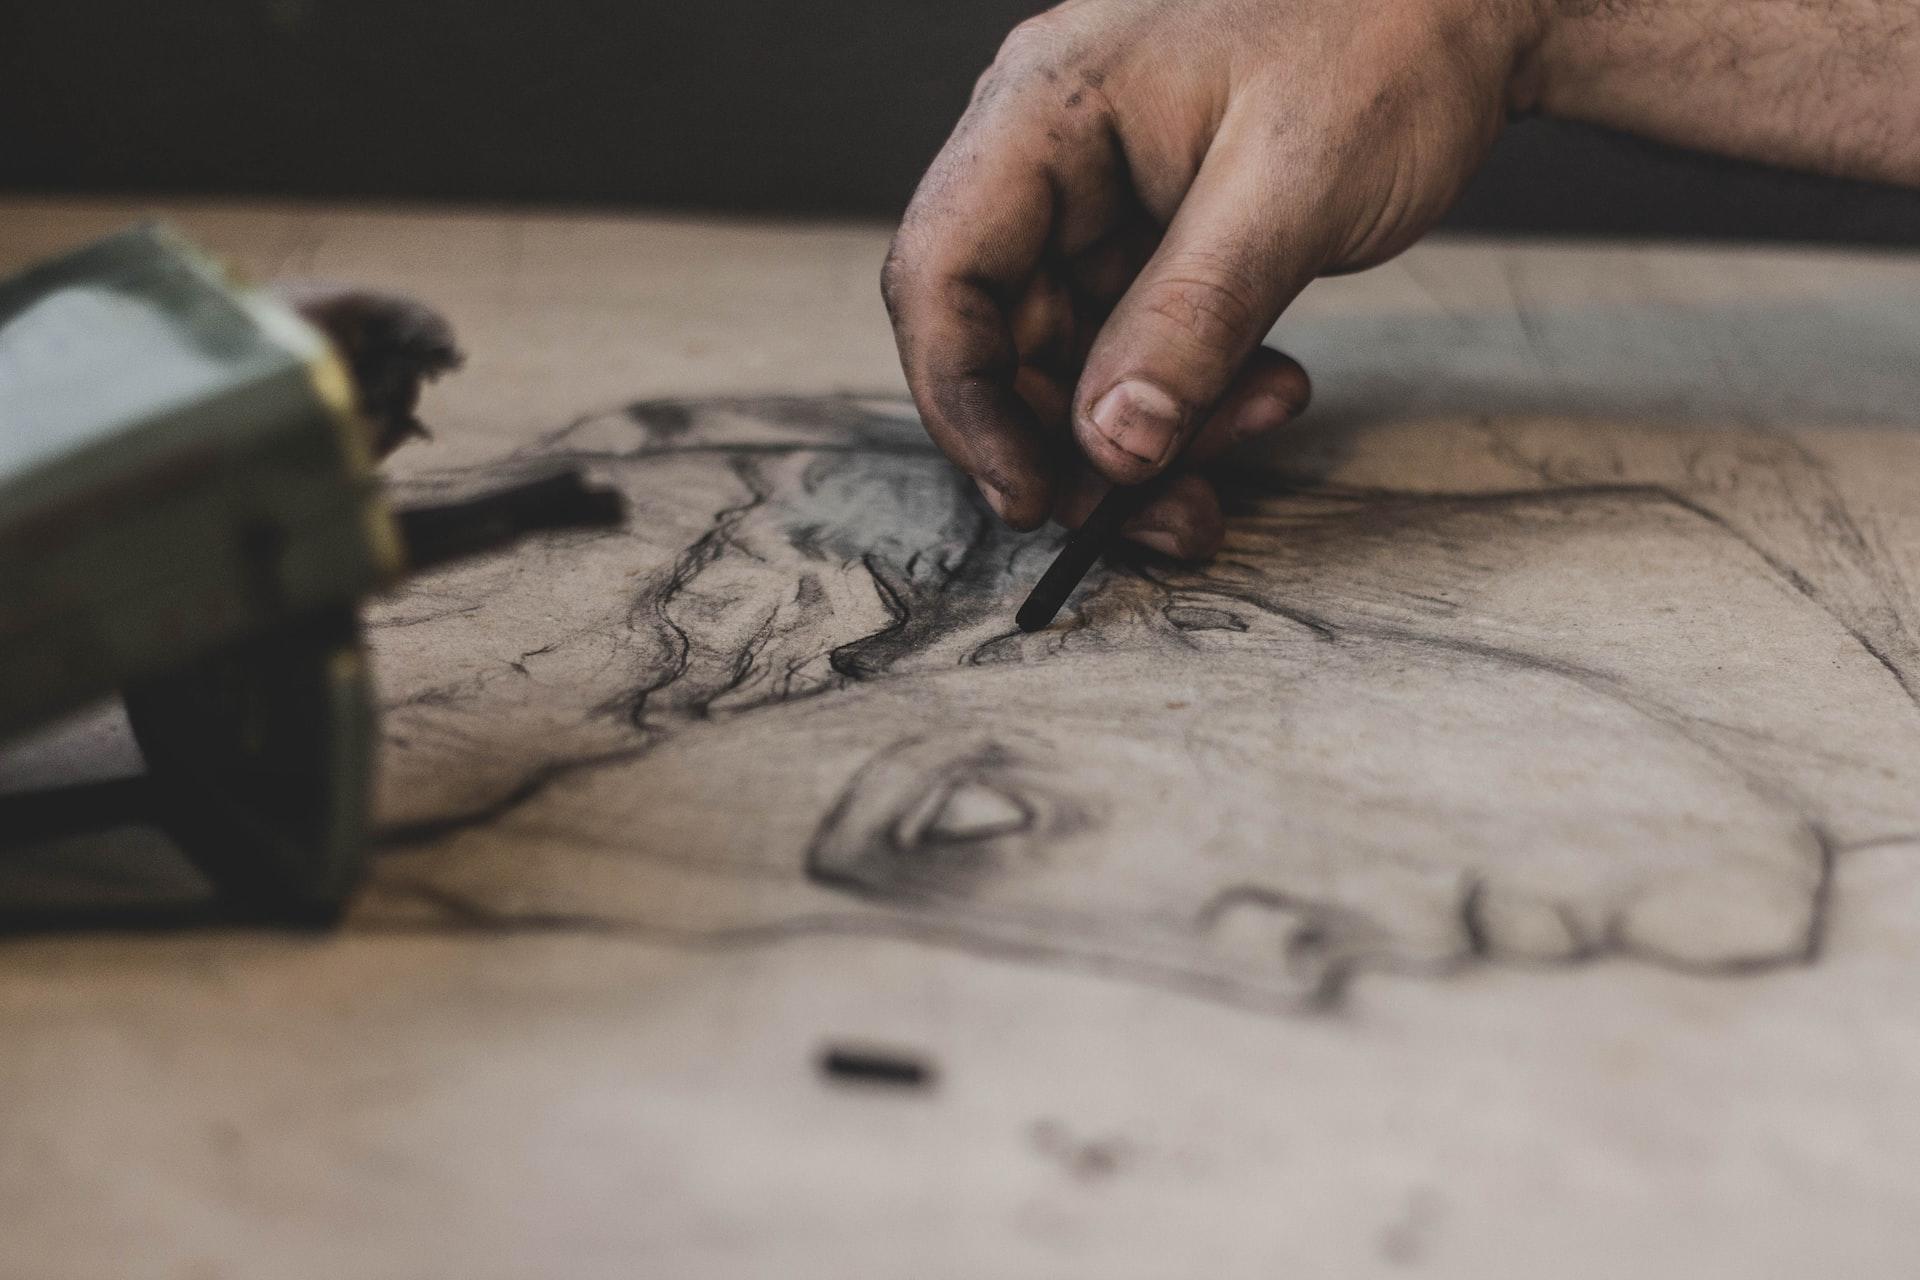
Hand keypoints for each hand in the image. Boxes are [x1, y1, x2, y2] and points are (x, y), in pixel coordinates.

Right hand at [883, 0, 1545, 556]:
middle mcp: (1051, 154)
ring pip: (1075, 357)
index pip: (942, 273)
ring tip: (1252, 437)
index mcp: (1045, 110)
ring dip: (1148, 433)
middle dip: (1078, 441)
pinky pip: (1138, 344)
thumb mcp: (1291, 188)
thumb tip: (1111, 447)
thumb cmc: (1390, 36)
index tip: (1032, 500)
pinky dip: (1192, 394)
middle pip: (1004, 336)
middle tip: (1163, 512)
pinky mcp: (1155, 233)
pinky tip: (1267, 396)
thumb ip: (1191, 320)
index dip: (964, 403)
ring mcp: (1102, 196)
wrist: (1477, 0)